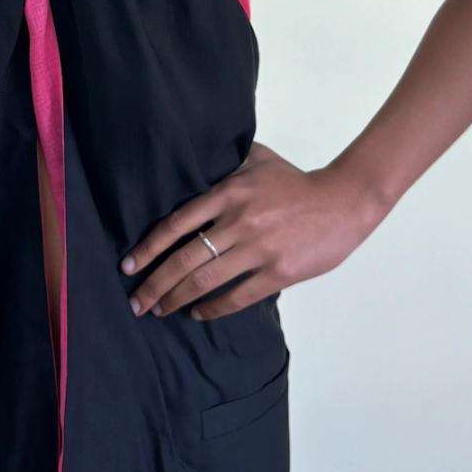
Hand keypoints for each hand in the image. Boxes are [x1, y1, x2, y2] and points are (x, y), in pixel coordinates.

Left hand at [119, 142, 387, 320]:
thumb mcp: (257, 159)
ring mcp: (259, 249)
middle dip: (156, 284)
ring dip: (178, 299)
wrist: (343, 201)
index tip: (129, 264)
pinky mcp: (278, 272)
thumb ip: (225, 161)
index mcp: (229, 192)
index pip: (177, 223)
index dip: (149, 247)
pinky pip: (237, 296)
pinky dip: (214, 309)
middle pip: (185, 259)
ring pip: (206, 281)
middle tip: (137, 302)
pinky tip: (198, 314)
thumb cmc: (296, 181)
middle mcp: (239, 221)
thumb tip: (193, 157)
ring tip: (161, 310)